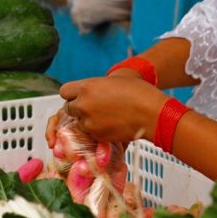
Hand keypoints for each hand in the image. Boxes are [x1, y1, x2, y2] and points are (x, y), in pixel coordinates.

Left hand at [52, 76, 169, 142]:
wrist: (151, 112)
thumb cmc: (138, 92)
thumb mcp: (112, 81)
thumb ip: (95, 87)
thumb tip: (87, 93)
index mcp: (86, 87)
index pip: (65, 91)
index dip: (73, 94)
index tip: (79, 96)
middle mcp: (83, 105)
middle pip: (69, 109)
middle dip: (79, 109)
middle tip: (94, 108)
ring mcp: (89, 123)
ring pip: (79, 123)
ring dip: (87, 121)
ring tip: (106, 117)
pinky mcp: (97, 136)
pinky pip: (91, 134)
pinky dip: (97, 131)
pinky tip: (111, 124)